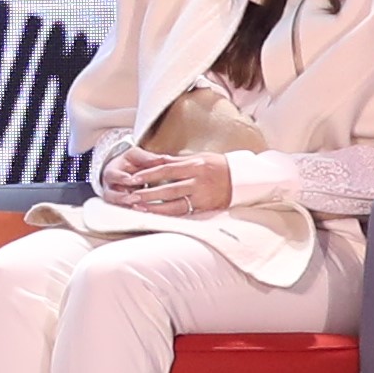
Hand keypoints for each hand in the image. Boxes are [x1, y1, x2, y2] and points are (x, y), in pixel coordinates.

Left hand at [101, 148, 235, 219]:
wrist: (242, 178)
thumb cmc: (218, 165)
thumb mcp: (199, 157)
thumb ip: (177, 161)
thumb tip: (156, 160)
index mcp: (195, 165)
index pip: (166, 169)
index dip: (149, 174)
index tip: (134, 178)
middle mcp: (198, 180)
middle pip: (168, 188)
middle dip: (148, 193)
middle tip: (131, 196)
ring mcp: (202, 195)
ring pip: (175, 203)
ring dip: (156, 207)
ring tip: (140, 208)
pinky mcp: (205, 207)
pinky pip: (185, 212)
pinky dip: (169, 214)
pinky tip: (157, 215)